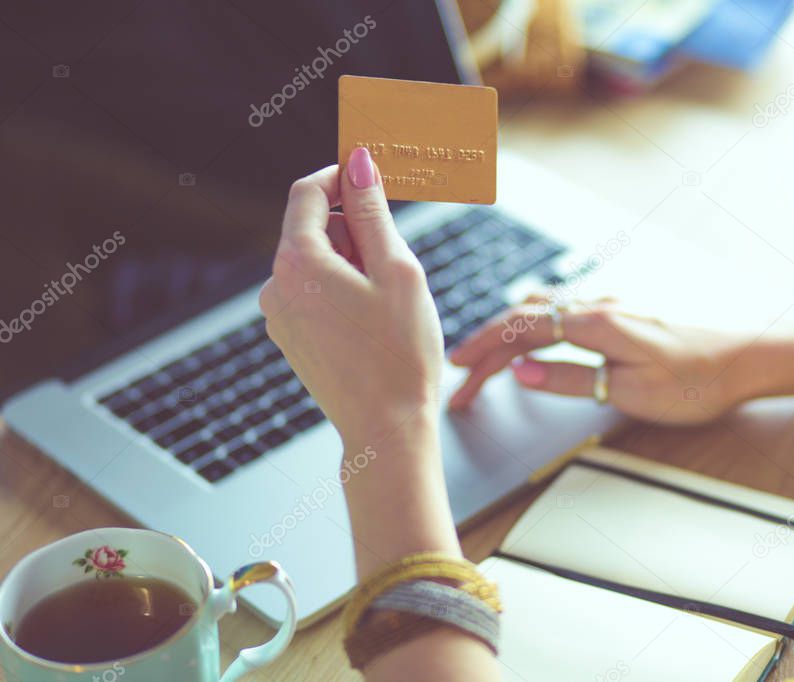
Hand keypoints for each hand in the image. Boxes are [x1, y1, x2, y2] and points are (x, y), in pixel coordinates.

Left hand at [258, 148, 442, 447]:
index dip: (342, 175)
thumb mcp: (397, 270)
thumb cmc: (400, 353)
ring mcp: (279, 316)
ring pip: (315, 263)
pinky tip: (373, 320)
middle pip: (311, 228)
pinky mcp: (290, 339)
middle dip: (353, 228)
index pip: (307, 191)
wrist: (387, 429)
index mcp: (297, 262)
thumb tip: (358, 161)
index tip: (373, 175)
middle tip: (396, 257)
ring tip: (389, 298)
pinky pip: (312, 294)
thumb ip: (373, 211)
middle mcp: (275, 286)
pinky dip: (342, 289)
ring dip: (352, 261)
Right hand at [448, 297, 793, 423]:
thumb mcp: (630, 391)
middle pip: (524, 320)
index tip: (456, 371)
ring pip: (542, 312)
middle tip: (463, 380)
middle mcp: (598, 306)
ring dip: (509, 336)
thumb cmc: (697, 380)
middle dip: (488, 349)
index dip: (483, 350)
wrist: (748, 359)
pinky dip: (534, 327)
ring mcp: (610, 307)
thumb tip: (522, 372)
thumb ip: (571, 378)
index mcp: (595, 323)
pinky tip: (534, 339)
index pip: (520, 331)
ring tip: (486, 362)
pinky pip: (562, 313)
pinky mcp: (621, 315)